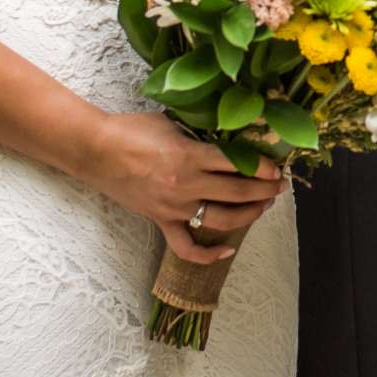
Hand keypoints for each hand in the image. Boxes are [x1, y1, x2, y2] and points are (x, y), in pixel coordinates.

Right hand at [81, 110, 285, 263]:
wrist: (96, 150)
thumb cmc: (132, 129)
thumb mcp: (171, 122)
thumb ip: (198, 133)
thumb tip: (226, 136)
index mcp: (189, 156)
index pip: (236, 164)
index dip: (262, 168)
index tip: (278, 169)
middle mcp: (186, 185)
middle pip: (235, 193)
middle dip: (264, 191)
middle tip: (280, 186)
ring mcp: (173, 207)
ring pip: (220, 220)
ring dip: (248, 215)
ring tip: (262, 207)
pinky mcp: (160, 221)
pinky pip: (186, 247)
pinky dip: (208, 254)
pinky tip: (227, 250)